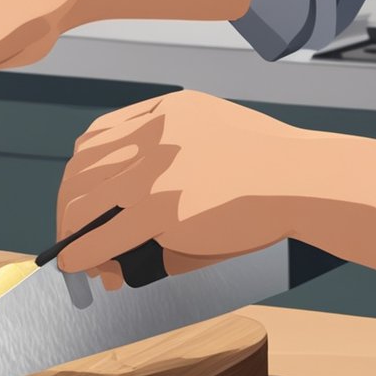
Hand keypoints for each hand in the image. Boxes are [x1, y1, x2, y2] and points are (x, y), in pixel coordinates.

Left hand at [55, 91, 306, 288]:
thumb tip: (135, 200)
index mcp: (164, 111)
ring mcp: (155, 170)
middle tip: (70, 232)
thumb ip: (170, 158)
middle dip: (69, 205)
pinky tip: (74, 264)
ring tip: (75, 254)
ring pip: (85, 201)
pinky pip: (105, 233)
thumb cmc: (268, 166)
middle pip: (82, 169)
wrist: (306, 178)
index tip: (76, 194)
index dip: (78, 172)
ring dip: (72, 231)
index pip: (95, 138)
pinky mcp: (163, 206)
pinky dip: (82, 252)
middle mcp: (152, 134)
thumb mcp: (212, 136)